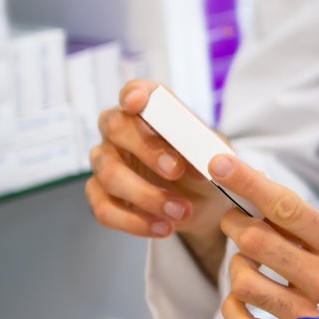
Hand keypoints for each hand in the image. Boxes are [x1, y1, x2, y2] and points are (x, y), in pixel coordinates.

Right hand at [85, 80, 230, 272]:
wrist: (206, 205)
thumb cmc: (206, 168)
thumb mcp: (217, 155)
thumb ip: (211, 150)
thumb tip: (208, 159)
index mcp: (150, 111)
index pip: (136, 90)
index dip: (133, 93)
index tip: (136, 102)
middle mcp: (121, 132)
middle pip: (116, 127)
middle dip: (147, 149)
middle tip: (176, 170)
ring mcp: (107, 162)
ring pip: (108, 173)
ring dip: (146, 195)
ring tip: (180, 211)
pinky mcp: (101, 195)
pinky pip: (104, 208)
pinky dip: (134, 221)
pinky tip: (162, 227)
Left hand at [209, 153, 318, 318]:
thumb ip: (308, 226)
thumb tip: (259, 198)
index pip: (285, 206)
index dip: (247, 182)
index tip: (221, 164)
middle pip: (254, 242)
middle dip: (234, 223)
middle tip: (236, 220)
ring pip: (243, 283)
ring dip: (237, 265)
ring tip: (249, 262)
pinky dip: (234, 307)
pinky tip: (244, 298)